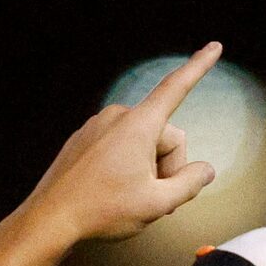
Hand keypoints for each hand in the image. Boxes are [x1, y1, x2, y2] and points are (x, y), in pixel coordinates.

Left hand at [19, 42, 223, 244]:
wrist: (51, 218)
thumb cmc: (102, 210)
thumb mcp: (159, 204)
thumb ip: (190, 184)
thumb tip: (206, 170)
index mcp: (138, 126)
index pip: (176, 89)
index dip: (199, 67)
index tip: (215, 47)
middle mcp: (118, 117)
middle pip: (166, 135)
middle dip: (169, 166)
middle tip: (155, 197)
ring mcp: (99, 125)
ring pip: (143, 142)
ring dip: (148, 168)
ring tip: (131, 196)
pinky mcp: (86, 137)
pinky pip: (120, 145)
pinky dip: (127, 166)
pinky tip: (113, 190)